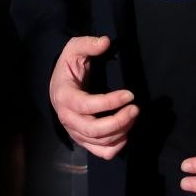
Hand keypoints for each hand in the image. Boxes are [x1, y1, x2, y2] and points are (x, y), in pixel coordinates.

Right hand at [49, 35, 136, 158]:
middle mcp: (67, 118)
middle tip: (136, 109)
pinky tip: (126, 132)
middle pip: (94, 129)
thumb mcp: (74, 49)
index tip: (129, 94)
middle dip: (119, 121)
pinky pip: (101, 152)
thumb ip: (88, 44)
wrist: (59, 86)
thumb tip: (105, 42)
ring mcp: (75, 132)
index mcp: (64, 96)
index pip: (87, 105)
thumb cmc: (68, 67)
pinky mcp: (83, 140)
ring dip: (121, 131)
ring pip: (100, 142)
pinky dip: (116, 147)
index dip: (110, 102)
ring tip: (133, 115)